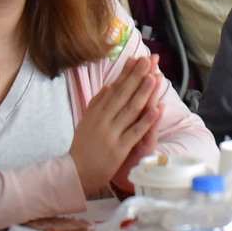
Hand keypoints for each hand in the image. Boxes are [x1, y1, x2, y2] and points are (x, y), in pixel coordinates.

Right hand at [68, 53, 162, 194]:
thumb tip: (108, 85)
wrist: (75, 173)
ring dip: (143, 93)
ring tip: (154, 78)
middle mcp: (103, 120)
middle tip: (148, 60)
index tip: (137, 58)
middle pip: (123, 95)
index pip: (114, 88)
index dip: (126, 73)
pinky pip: (134, 132)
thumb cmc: (83, 147)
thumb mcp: (86, 121)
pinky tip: (156, 109)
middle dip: (136, 76)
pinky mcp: (119, 148)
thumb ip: (97, 104)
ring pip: (130, 110)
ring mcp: (111, 133)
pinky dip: (146, 120)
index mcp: (96, 112)